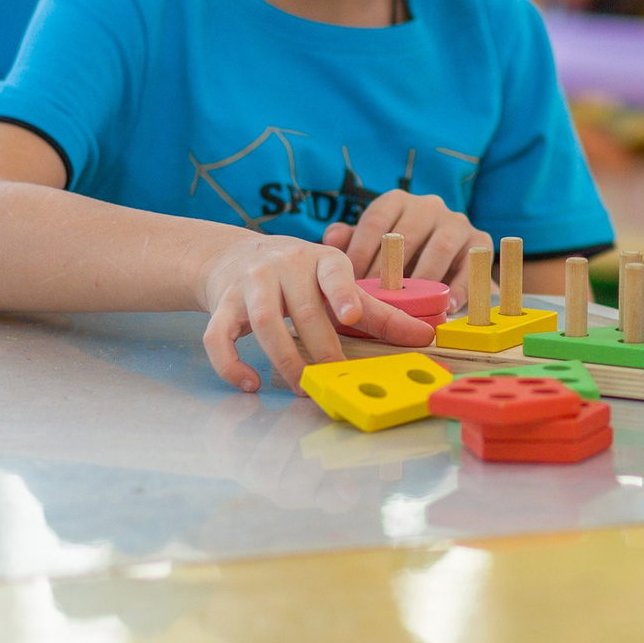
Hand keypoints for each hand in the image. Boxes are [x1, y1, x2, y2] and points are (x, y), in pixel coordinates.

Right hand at [197, 233, 432, 394]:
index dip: (342, 292)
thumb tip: (425, 337)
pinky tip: (249, 383)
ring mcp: (249, 284)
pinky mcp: (222, 305)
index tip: (351, 314)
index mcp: (320, 260)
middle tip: (335, 377)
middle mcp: (283, 266)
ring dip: (284, 359)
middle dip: (321, 348)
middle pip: (303, 310)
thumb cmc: (299, 275)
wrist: (235, 256)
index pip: (333, 272)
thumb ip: (378, 312)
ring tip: (302, 386)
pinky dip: (231, 363)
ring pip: (263, 323)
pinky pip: (218, 336)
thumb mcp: (337, 283)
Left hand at [322, 191, 493, 306]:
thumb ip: (349, 240)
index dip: (361, 252)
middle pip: (408, 235)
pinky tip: (446, 306)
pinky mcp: (481, 240)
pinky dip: (460, 288)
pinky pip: (471, 265)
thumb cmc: (396, 254)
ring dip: (422, 281)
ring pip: (440, 249)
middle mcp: (429, 205)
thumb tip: (332, 238)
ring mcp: (457, 221)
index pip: (376, 221)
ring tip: (409, 306)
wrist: (443, 260)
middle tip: (377, 299)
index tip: (351, 282)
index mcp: (397, 201)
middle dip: (390, 272)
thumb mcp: (370, 244)